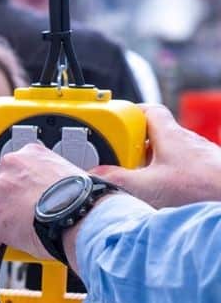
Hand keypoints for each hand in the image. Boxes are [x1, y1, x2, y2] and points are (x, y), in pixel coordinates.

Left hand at [0, 143, 86, 259]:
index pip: (11, 167)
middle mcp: (9, 170)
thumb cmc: (83, 198)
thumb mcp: (71, 173)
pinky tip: (0, 246)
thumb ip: (55, 176)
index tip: (15, 192)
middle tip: (4, 212)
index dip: (12, 183)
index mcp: (29, 154)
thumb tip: (67, 185)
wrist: (81, 215)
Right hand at [91, 104, 220, 207]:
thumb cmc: (202, 188)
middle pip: (154, 133)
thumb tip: (98, 175)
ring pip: (167, 152)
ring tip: (141, 180)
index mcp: (170, 135)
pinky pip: (180, 166)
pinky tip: (163, 192)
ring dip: (151, 163)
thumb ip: (117, 179)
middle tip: (122, 161)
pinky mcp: (205, 170)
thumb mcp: (147, 186)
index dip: (129, 114)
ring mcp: (197, 155)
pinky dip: (167, 175)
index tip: (113, 126)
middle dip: (134, 146)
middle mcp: (186, 141)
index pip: (148, 110)